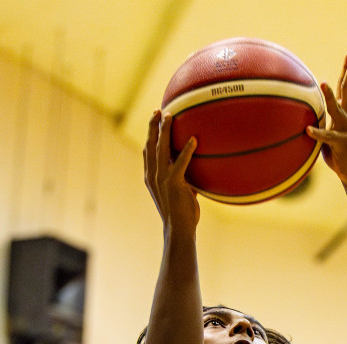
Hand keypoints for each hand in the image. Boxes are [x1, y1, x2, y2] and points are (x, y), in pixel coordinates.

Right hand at [144, 110, 198, 235]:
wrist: (179, 229)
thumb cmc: (182, 214)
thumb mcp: (181, 193)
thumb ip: (186, 180)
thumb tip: (199, 172)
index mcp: (151, 178)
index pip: (147, 153)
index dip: (149, 136)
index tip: (153, 122)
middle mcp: (153, 176)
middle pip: (150, 145)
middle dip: (153, 126)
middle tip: (158, 111)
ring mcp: (162, 179)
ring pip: (161, 149)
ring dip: (165, 130)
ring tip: (170, 116)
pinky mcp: (174, 183)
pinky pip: (181, 163)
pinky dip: (188, 150)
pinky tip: (194, 139)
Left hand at [306, 53, 346, 186]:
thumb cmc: (339, 153)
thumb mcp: (329, 133)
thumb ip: (321, 122)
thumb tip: (304, 114)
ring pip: (337, 110)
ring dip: (329, 97)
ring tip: (323, 83)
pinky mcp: (342, 144)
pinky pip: (328, 138)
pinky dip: (317, 134)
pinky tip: (308, 131)